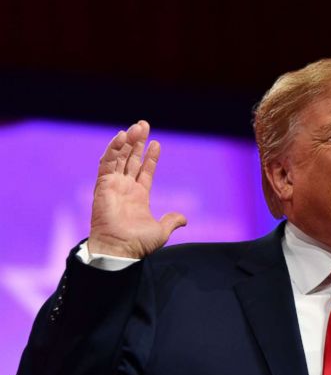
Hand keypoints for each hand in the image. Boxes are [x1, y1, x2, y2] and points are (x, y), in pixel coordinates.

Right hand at [88, 121, 186, 258]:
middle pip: (131, 159)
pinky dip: (113, 149)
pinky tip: (121, 136)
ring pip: (119, 157)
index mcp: (138, 196)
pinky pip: (107, 163)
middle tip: (144, 125)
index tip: (156, 143)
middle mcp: (125, 188)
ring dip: (127, 141)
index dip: (150, 157)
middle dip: (137, 142)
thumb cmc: (137, 244)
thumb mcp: (161, 231)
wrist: (119, 249)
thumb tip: (184, 219)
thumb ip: (171, 221)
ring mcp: (113, 185)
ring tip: (137, 126)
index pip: (144, 171)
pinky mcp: (103, 185)